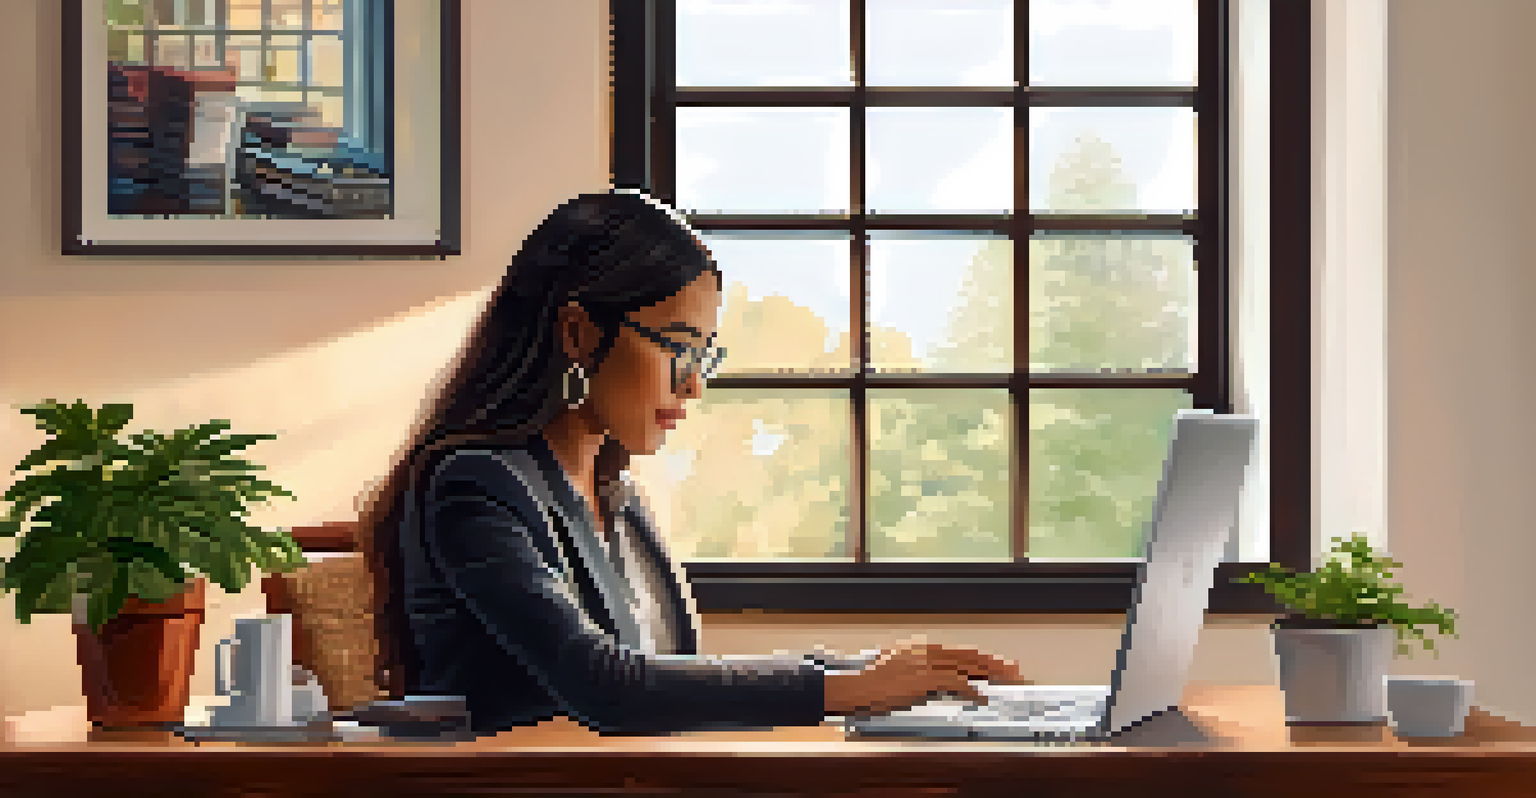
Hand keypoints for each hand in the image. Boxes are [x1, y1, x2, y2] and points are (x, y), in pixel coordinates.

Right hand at [822, 637, 1029, 716]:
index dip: (983, 657)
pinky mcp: (925, 678)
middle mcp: (928, 650)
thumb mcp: (897, 666)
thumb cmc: (873, 682)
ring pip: (968, 667)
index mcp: (923, 647)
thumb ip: (916, 666)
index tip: (1000, 664)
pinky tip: (982, 697)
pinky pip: (956, 683)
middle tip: (1015, 671)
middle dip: (995, 664)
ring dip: (991, 675)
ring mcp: (927, 663)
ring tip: (1008, 681)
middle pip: (970, 656)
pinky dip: (972, 691)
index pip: (961, 651)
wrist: (857, 688)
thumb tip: (934, 675)